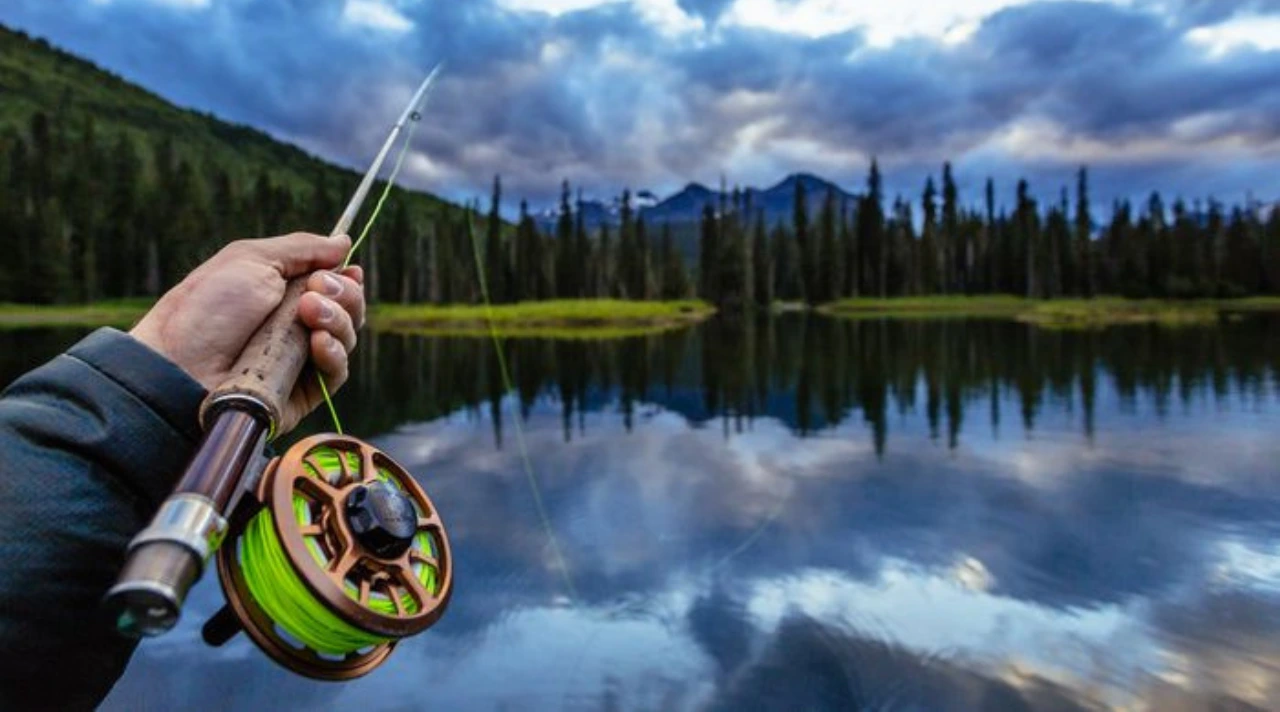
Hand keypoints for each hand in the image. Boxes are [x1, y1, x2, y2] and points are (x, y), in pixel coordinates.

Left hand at [130, 232, 365, 433]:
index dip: (346, 278)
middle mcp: (297, 326)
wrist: (180, 364)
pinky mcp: (304, 392)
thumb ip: (303, 249)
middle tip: (316, 288)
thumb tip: (344, 242)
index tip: (349, 269)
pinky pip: (338, 372)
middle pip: (348, 310)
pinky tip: (317, 342)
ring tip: (307, 312)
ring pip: (347, 338)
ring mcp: (302, 360)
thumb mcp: (253, 259)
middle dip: (344, 294)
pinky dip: (334, 353)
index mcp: (285, 294)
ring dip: (337, 318)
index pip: (335, 287)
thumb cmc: (207, 308)